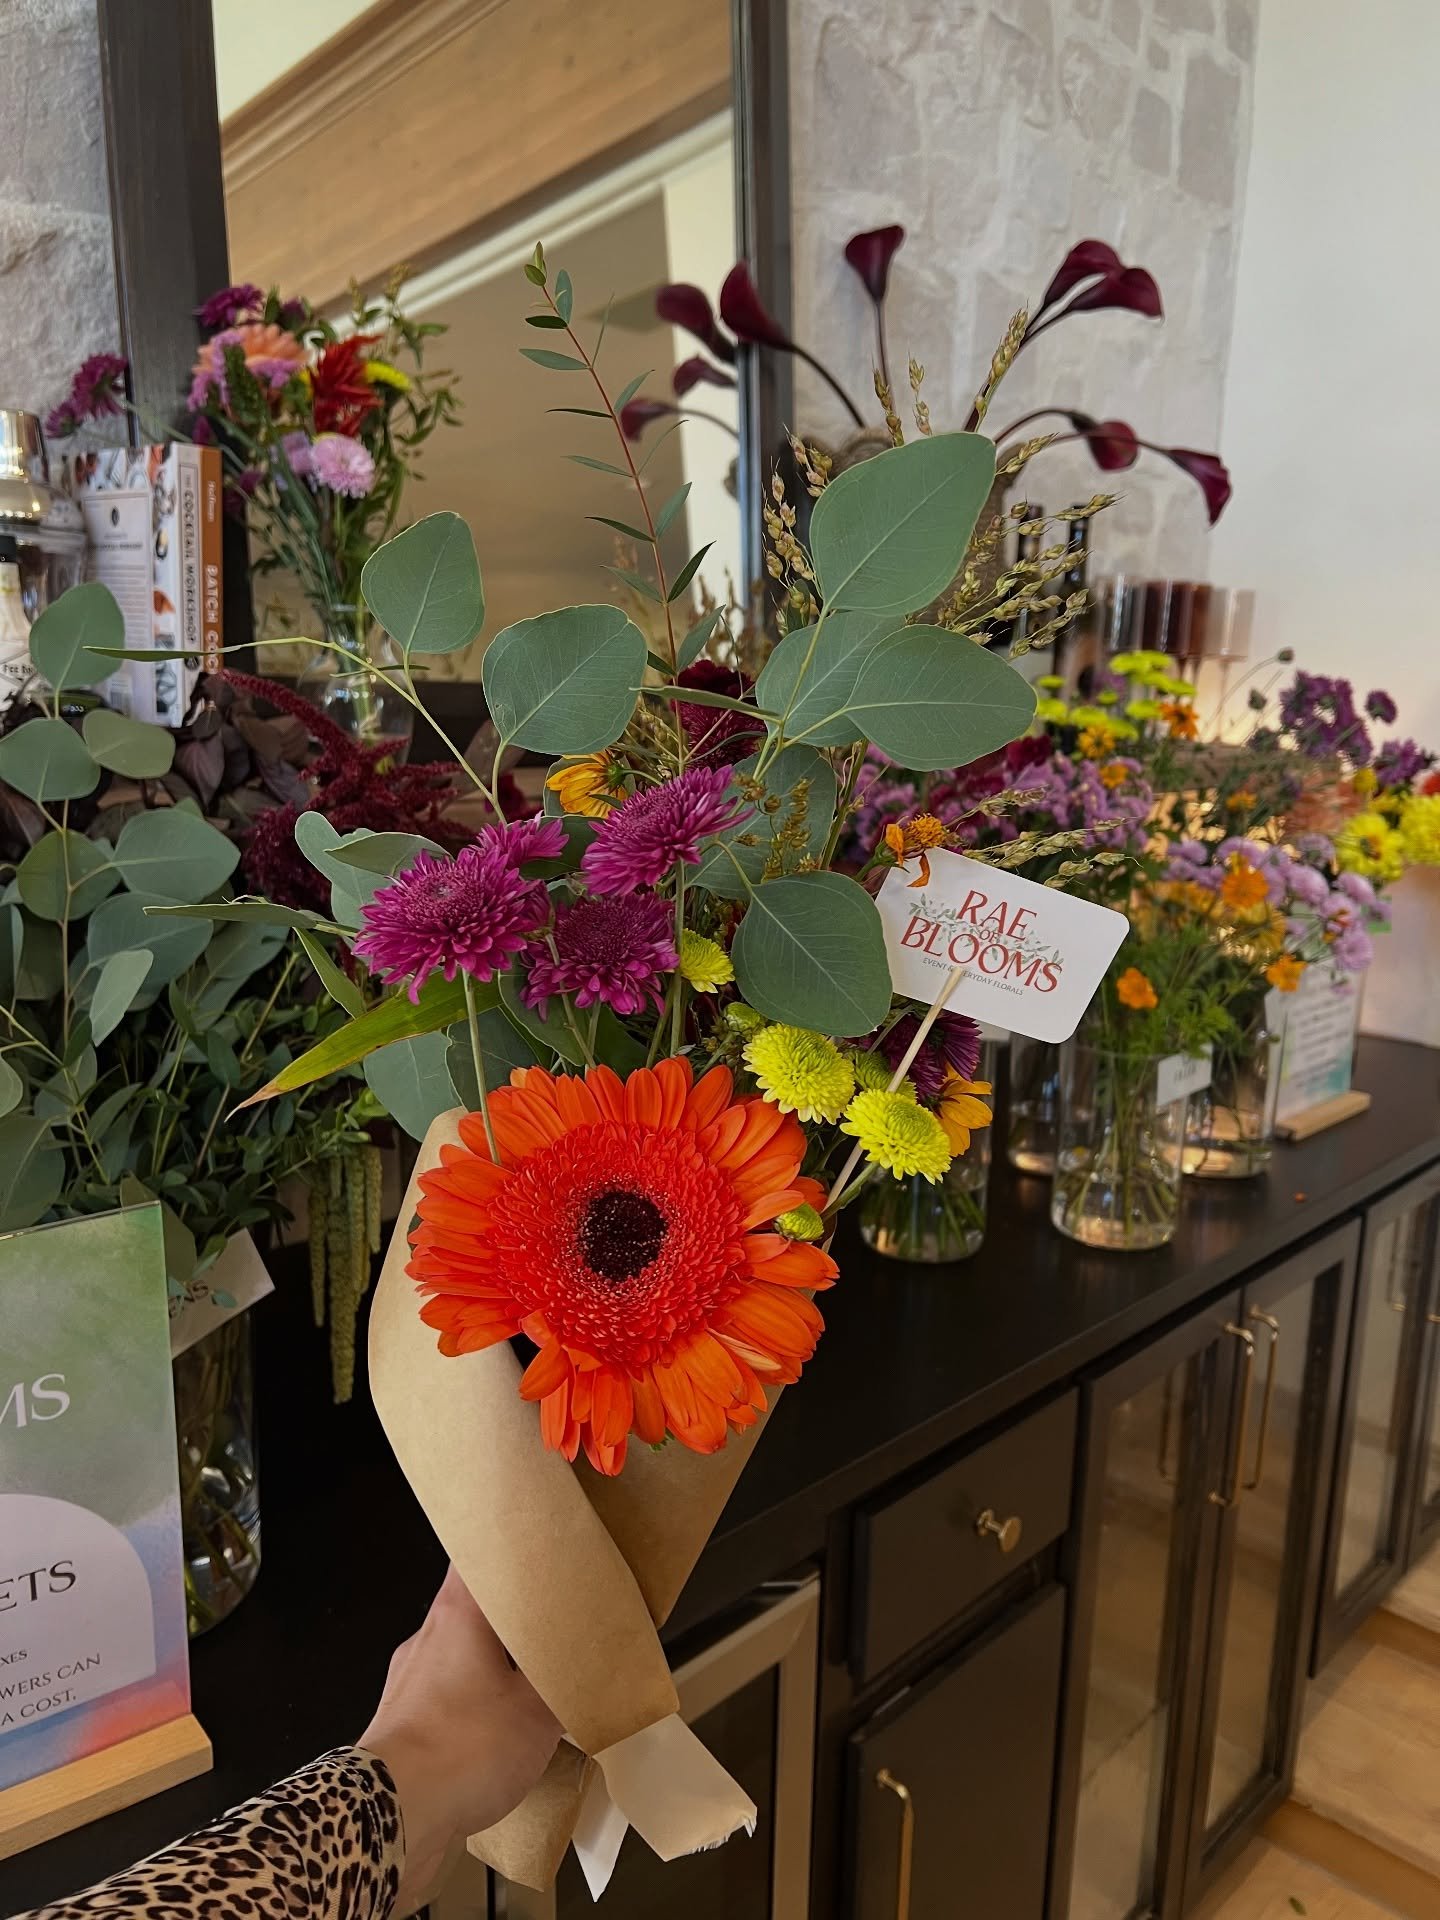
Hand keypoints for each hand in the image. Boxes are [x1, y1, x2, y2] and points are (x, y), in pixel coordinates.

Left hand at [360, 1566, 561, 1912]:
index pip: (479, 1552)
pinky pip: (447, 1704)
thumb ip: (566, 1683)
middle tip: (556, 1624)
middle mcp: (426, 1638)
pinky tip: (502, 1738)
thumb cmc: (462, 1748)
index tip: (544, 1546)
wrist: (392, 1819)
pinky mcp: (403, 1729)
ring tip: (537, 1688)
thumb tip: (586, 1669)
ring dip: (495, 1669)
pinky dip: (475, 1711)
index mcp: (456, 1612)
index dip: (513, 1545)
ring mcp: (409, 1684)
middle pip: (474, 1608)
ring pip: (461, 1658)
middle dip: (515, 1617)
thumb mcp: (538, 1713)